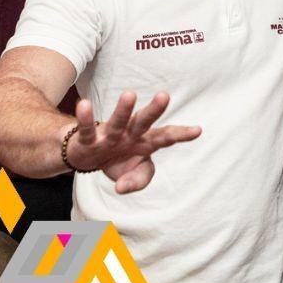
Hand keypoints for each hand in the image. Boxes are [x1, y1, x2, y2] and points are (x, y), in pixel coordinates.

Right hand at [64, 92, 201, 192]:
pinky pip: (87, 129)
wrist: (88, 159)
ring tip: (130, 95)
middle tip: (164, 96)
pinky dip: (86, 118)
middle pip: (143, 122)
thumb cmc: (117, 162)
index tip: (198, 130)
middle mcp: (129, 135)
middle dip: (154, 110)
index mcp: (145, 142)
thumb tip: (122, 188)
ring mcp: (109, 135)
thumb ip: (137, 181)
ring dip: (124, 110)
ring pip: (118, 121)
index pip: (165, 137)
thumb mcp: (132, 176)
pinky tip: (84, 104)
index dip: (180, 134)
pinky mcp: (88, 139)